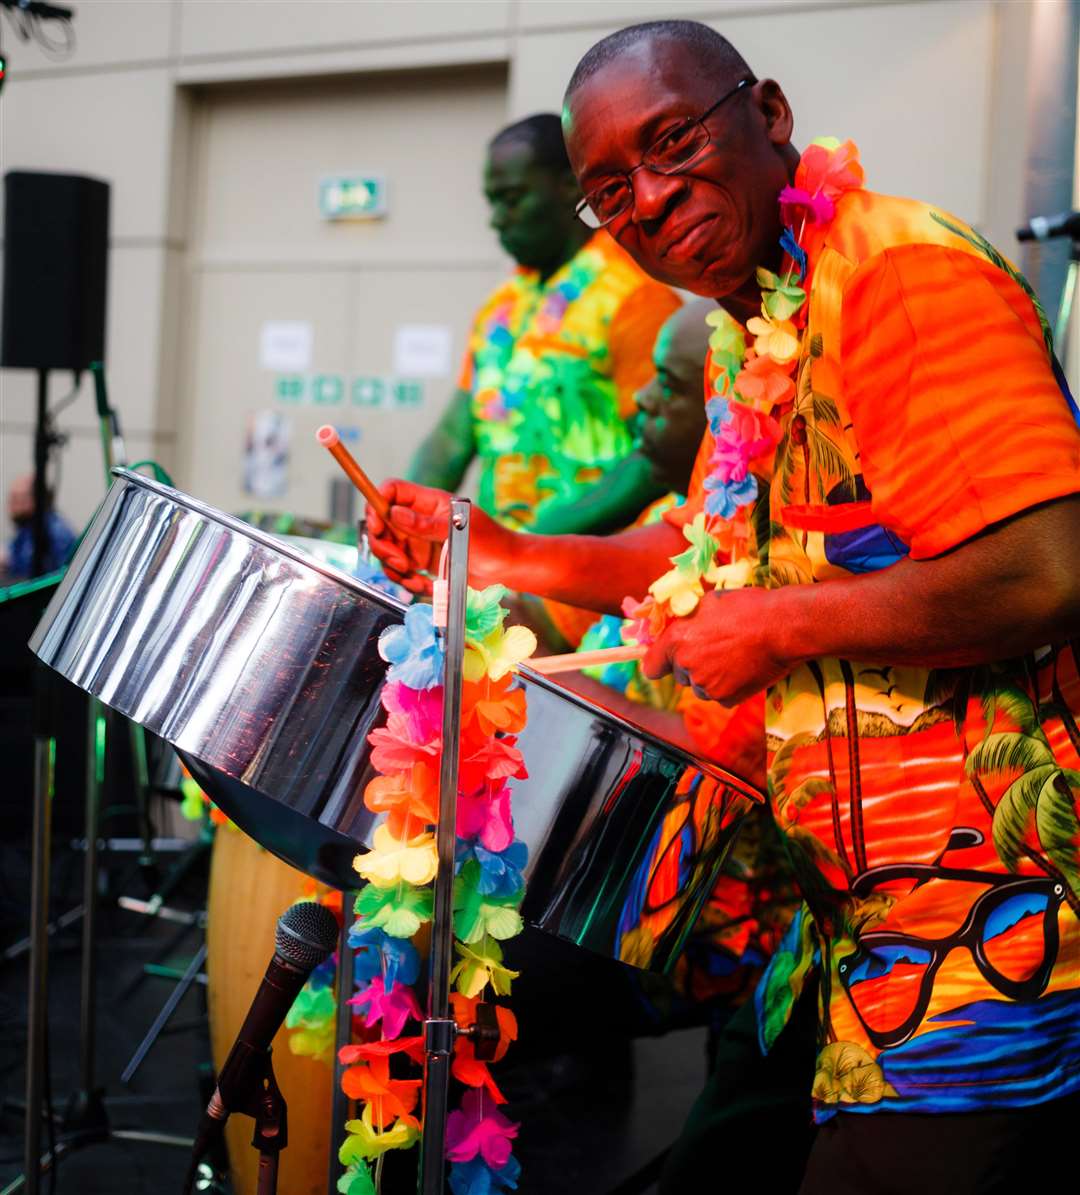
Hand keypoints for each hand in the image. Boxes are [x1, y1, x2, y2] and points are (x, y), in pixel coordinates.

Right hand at [366, 480, 508, 594]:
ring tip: (413, 577)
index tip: (377, 526)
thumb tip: (394, 513)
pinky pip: (402, 571)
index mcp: (429, 503)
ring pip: (388, 550)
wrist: (507, 570)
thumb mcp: (458, 530)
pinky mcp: (424, 563)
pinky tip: (423, 585)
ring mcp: (420, 542)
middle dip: (383, 545)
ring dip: (393, 567)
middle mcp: (420, 521)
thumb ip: (425, 524)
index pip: (393, 491)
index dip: (378, 504)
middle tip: (399, 562)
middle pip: (382, 525)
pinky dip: (407, 580)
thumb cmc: (492, 543)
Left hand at [642, 588, 795, 704]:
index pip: (651, 666)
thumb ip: (684, 620)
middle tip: (714, 648)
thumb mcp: (708, 603)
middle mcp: (687, 666)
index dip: (657, 663)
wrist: (782, 628)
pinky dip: (728, 686)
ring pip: (700, 687)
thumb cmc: (747, 608)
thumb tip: (672, 626)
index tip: (663, 662)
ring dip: (709, 677)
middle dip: (690, 665)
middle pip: (679, 675)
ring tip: (732, 656)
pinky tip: (742, 668)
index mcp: (677, 640)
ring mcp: (707, 686)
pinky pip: (719, 697)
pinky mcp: (727, 699)